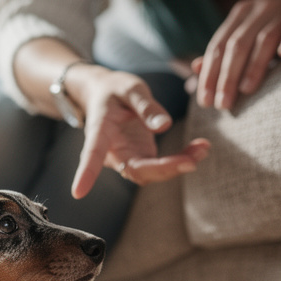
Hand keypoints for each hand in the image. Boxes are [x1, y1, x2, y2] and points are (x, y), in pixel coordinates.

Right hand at [69, 65, 210, 198]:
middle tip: (193, 159)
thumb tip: (165, 126)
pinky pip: (161, 166)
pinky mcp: (141, 158)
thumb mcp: (130, 87)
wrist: (107, 95)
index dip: (87, 173)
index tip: (77, 192)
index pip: (93, 154)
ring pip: (151, 173)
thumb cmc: (113, 89)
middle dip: (165, 169)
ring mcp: (127, 158)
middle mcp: (112, 152)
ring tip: (203, 148)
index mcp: (100, 131)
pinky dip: (181, 159)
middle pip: (135, 170)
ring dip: (178, 165)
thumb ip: (145, 105)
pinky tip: (200, 147)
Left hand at [195, 0, 280, 111]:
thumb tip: (195, 68)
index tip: (204, 100)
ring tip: (239, 96)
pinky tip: (266, 73)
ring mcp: (276, 9)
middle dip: (224, 77)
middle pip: (233, 45)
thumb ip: (226, 51)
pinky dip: (275, 53)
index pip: (217, 46)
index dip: (209, 73)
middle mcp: (254, 9)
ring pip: (255, 41)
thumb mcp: (252, 33)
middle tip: (219, 105)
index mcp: (240, 14)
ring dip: (246, 70)